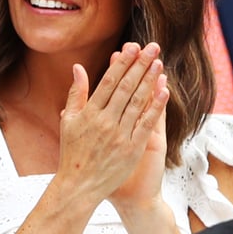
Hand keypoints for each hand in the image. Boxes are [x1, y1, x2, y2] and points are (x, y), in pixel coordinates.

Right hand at [56, 42, 167, 205]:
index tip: (133, 47)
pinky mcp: (132, 149)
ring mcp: (119, 135)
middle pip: (126, 87)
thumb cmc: (73, 153)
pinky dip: (155, 107)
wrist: (79, 186)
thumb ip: (76, 93)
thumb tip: (78, 67)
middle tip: (153, 47)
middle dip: (140, 65)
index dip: (123, 63)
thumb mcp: (68, 121)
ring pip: (138, 102)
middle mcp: (105, 122)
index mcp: (89, 113)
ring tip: (159, 63)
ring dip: (150, 81)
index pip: (109, 81)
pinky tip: (164, 91)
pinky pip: (146, 124)